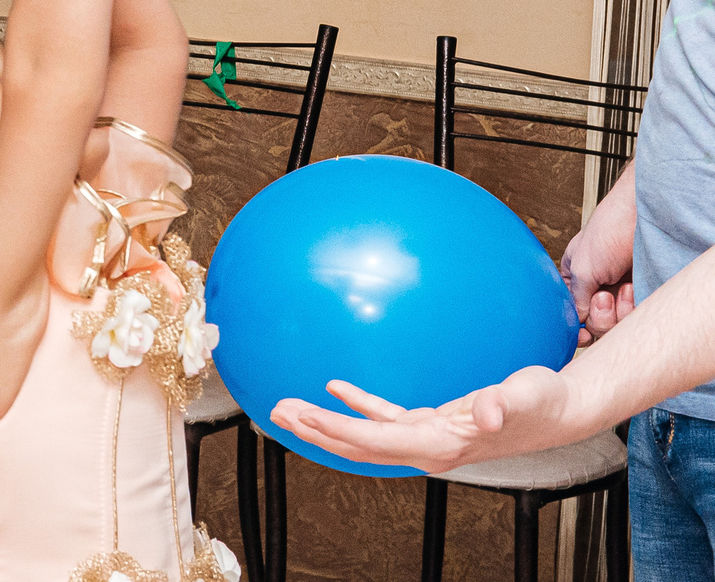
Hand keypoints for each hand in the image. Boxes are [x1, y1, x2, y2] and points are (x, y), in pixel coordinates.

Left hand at [270, 366, 583, 475]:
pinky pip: (387, 418)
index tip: (304, 415)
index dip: (338, 430)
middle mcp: (430, 447)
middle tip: (275, 412)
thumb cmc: (543, 401)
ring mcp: (429, 438)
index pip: (377, 439)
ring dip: (327, 422)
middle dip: (317, 432)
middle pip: (361, 446)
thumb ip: (503, 405)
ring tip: (291, 407)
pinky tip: (336, 389)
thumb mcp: (525, 396)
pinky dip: (358, 406)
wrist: (562, 410)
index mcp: (442, 444)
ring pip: (366, 435)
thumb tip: (486, 411)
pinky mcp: (434, 423)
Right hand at [565, 217, 637, 342]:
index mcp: (574, 279)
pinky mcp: (640, 294)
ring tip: (621, 286)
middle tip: (602, 296)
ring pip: (615, 324)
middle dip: (598, 314)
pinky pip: (635, 317)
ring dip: (617, 309)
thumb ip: (575, 298)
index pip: (570, 312)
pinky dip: (633, 307)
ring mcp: (619, 293)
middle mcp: (596, 288)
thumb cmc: (608, 231)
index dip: (574, 327)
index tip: (581, 334)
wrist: (643, 219)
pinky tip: (632, 287)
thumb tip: (577, 321)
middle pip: (593, 324)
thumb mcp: (581, 267)